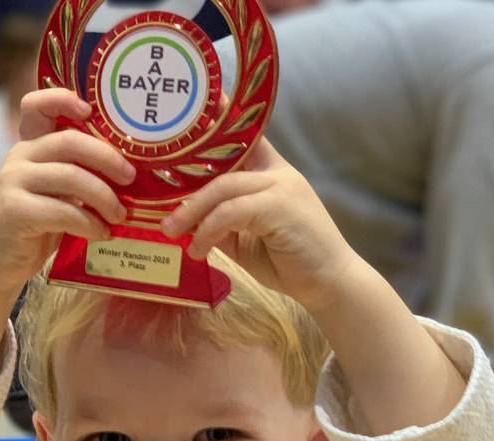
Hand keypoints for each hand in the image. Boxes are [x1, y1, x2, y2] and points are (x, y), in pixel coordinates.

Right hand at [0, 89, 136, 289]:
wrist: (0, 262)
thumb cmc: (38, 228)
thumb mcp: (58, 196)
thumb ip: (78, 177)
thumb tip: (128, 176)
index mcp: (30, 147)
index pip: (37, 107)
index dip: (62, 100)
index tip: (90, 112)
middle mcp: (19, 157)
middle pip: (69, 141)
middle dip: (106, 158)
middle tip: (130, 178)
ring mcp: (14, 182)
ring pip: (70, 177)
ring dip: (104, 197)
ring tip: (120, 215)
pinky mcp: (15, 211)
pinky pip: (63, 211)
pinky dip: (90, 223)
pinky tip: (102, 233)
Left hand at [160, 137, 359, 312]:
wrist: (329, 284)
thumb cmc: (291, 263)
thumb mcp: (247, 240)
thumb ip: (222, 224)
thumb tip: (188, 221)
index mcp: (272, 174)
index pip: (244, 137)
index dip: (221, 118)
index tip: (198, 104)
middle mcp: (277, 173)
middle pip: (221, 164)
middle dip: (187, 189)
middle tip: (164, 217)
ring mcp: (281, 186)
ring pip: (223, 186)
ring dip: (192, 211)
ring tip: (173, 233)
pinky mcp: (279, 206)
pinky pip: (231, 210)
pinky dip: (209, 229)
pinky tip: (200, 249)